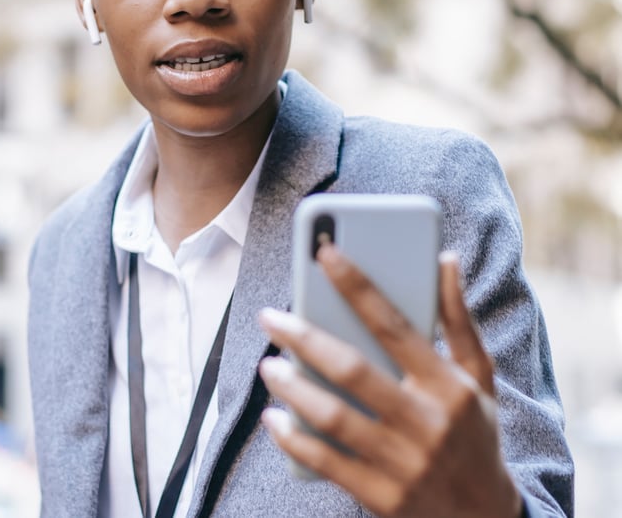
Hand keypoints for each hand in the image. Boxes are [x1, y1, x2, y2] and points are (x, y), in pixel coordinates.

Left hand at [257, 241, 522, 517]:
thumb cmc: (474, 434)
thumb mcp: (479, 378)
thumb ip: (457, 320)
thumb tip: (445, 259)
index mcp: (449, 386)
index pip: (395, 325)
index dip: (357, 286)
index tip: (324, 254)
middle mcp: (427, 423)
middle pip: (352, 370)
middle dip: (304, 338)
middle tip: (270, 317)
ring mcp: (404, 463)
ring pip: (333, 417)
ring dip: (292, 388)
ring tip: (268, 367)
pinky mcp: (383, 497)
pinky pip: (326, 462)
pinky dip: (294, 439)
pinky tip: (274, 419)